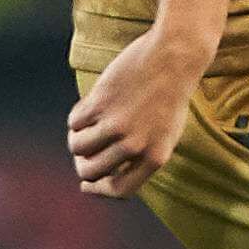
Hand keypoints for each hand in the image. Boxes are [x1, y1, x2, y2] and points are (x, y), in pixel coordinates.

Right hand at [67, 26, 209, 196]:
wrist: (174, 58)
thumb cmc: (169, 96)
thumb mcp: (166, 134)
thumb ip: (142, 157)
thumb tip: (104, 175)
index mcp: (155, 158)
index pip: (120, 190)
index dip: (99, 190)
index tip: (86, 184)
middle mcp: (135, 146)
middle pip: (91, 170)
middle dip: (81, 164)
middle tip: (82, 152)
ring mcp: (117, 125)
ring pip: (77, 147)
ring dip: (76, 139)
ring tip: (85, 126)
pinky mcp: (101, 103)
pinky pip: (75, 121)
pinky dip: (77, 116)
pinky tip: (89, 106)